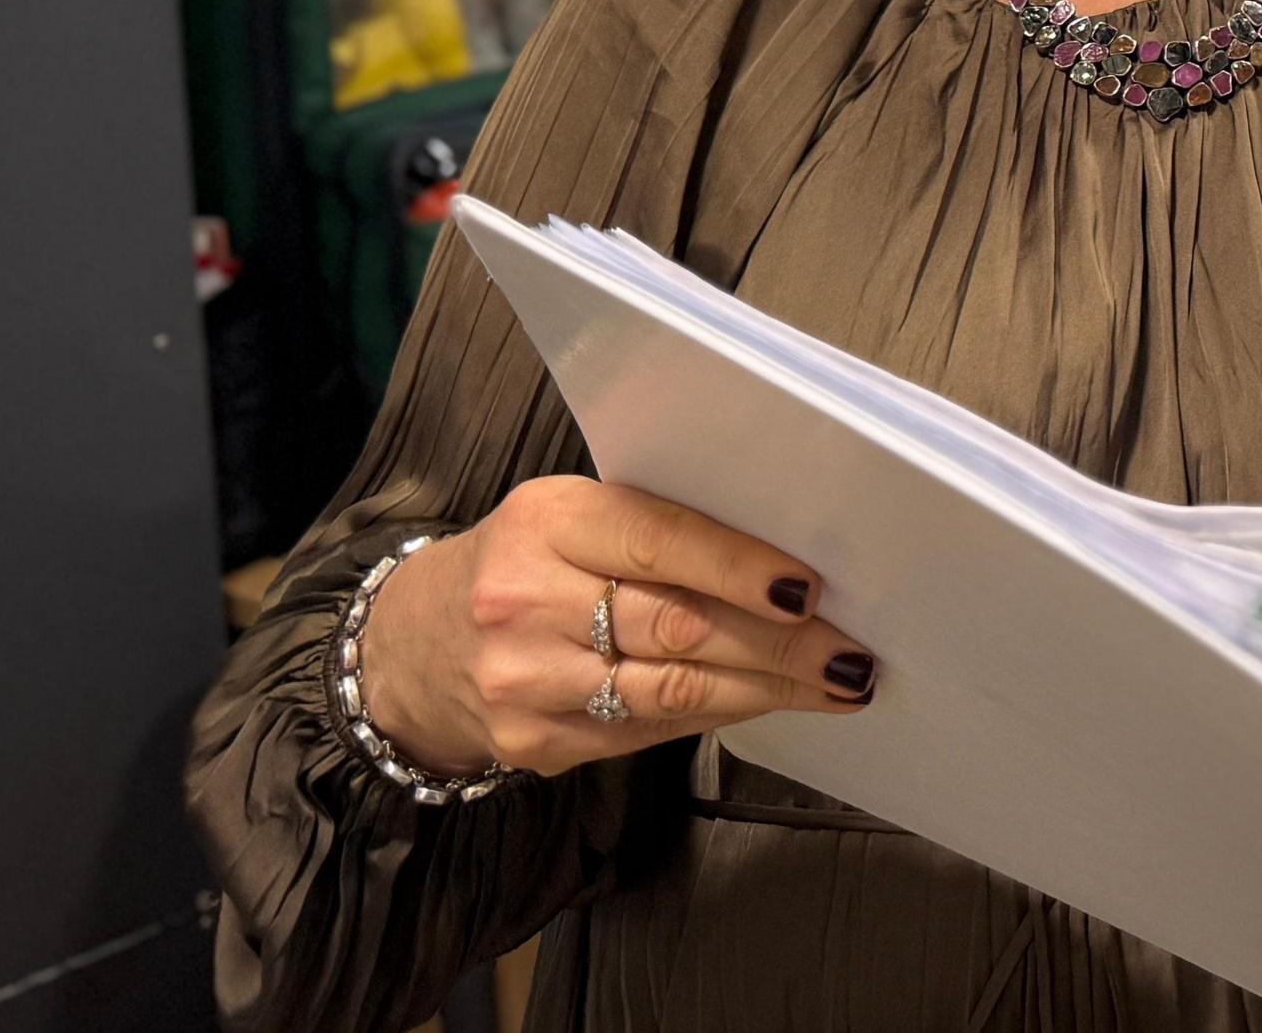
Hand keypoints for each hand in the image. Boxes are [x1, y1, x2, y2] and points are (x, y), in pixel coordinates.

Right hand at [357, 475, 876, 779]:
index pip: (661, 541)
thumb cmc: (527, 563)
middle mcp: (526, 598)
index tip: (811, 589)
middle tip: (850, 653)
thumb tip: (785, 567)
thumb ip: (660, 532)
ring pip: (671, 689)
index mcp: (548, 519)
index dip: (742, 569)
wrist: (411, 644)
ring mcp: (523, 679)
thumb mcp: (574, 518)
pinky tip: (765, 704)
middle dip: (780, 644)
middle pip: (679, 626)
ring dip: (765, 690)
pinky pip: (647, 731)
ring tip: (833, 685)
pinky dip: (717, 715)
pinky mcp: (531, 742)